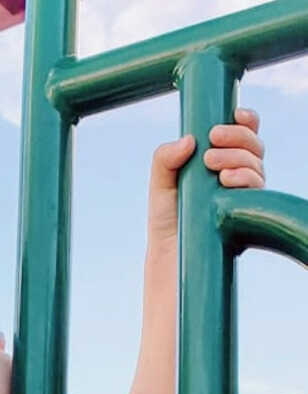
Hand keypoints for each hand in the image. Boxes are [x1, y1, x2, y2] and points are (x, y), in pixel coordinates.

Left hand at [148, 107, 264, 246]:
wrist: (170, 253)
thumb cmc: (167, 217)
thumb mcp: (161, 182)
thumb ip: (165, 157)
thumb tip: (190, 140)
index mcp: (222, 161)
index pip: (244, 134)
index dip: (246, 121)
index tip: (236, 114)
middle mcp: (238, 175)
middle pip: (253, 146)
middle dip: (237, 137)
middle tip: (211, 142)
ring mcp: (245, 194)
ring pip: (256, 165)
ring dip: (237, 157)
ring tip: (210, 164)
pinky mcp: (248, 213)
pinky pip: (258, 189)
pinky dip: (245, 178)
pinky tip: (226, 179)